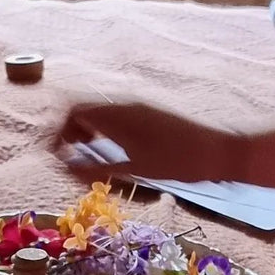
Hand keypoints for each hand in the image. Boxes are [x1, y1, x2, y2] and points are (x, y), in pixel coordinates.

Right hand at [57, 101, 238, 182]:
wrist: (221, 152)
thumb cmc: (179, 163)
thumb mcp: (135, 170)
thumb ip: (96, 168)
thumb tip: (64, 167)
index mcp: (118, 114)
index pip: (72, 111)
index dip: (57, 131)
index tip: (53, 153)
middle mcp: (125, 104)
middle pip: (82, 108)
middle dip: (69, 131)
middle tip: (67, 156)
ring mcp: (138, 107)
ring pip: (98, 111)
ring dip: (86, 131)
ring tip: (86, 156)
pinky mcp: (148, 114)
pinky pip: (114, 115)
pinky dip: (103, 130)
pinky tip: (110, 151)